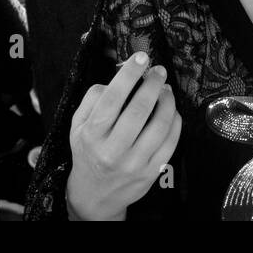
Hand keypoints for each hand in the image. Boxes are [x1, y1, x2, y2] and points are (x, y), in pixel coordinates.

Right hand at [65, 51, 181, 220]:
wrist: (95, 195)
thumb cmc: (88, 152)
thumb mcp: (78, 125)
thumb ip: (92, 99)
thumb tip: (118, 78)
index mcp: (92, 135)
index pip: (111, 99)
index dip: (128, 74)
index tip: (141, 58)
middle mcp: (112, 151)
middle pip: (138, 111)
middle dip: (152, 84)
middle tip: (158, 71)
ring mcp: (134, 164)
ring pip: (159, 126)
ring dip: (167, 101)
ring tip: (166, 89)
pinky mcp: (152, 172)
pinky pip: (171, 142)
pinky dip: (175, 121)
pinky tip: (171, 110)